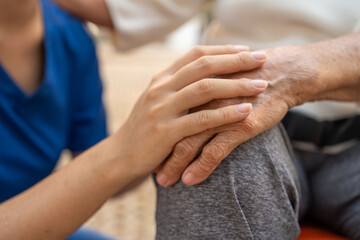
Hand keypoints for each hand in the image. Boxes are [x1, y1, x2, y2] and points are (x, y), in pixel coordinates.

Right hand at [114, 45, 267, 177]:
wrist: (120, 156)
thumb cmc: (144, 129)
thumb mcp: (157, 101)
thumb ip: (177, 87)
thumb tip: (206, 76)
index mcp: (161, 78)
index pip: (196, 54)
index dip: (223, 50)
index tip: (247, 49)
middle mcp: (161, 88)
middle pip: (204, 66)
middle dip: (236, 61)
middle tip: (262, 59)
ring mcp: (162, 109)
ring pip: (205, 89)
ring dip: (236, 85)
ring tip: (260, 86)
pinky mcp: (165, 132)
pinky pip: (201, 120)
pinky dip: (226, 114)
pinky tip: (245, 112)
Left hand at [156, 44, 322, 185]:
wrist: (282, 73)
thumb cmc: (249, 78)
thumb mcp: (219, 77)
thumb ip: (200, 88)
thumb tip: (187, 102)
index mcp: (195, 86)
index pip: (169, 114)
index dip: (157, 131)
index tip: (148, 148)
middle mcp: (203, 99)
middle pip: (173, 128)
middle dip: (160, 152)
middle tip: (149, 169)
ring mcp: (220, 112)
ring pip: (189, 142)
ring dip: (175, 164)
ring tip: (164, 181)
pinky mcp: (239, 124)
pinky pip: (215, 150)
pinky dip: (201, 166)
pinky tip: (191, 180)